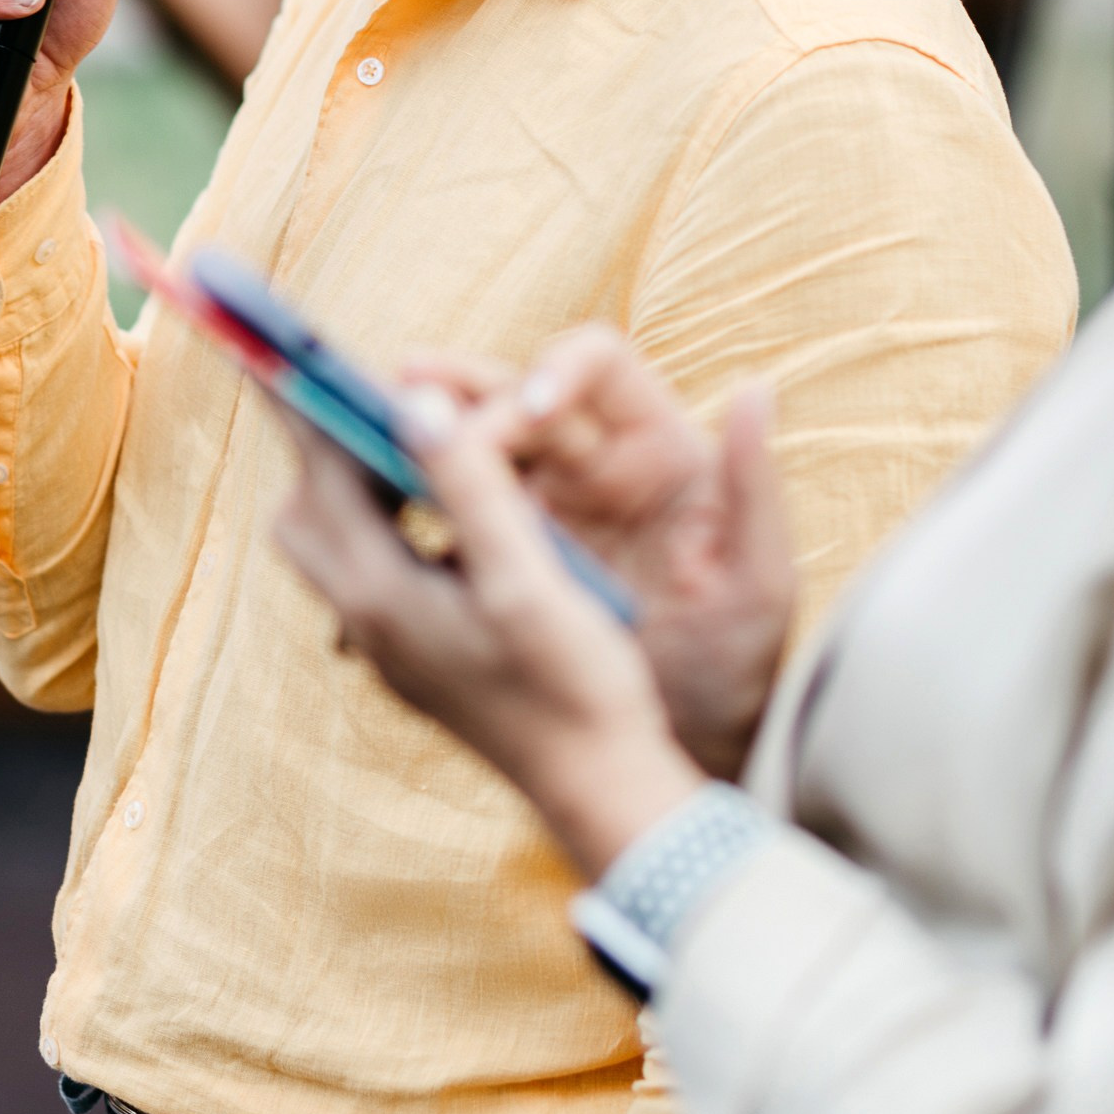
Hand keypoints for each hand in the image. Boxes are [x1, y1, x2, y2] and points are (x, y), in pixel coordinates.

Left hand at [274, 400, 701, 877]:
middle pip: (307, 513)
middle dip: (323, 446)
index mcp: (382, 594)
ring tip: (405, 441)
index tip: (264, 342)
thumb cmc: (576, 686)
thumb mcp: (529, 577)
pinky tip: (444, 512)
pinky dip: (389, 524)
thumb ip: (470, 487)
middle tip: (357, 390)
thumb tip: (413, 402)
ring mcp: (390, 646)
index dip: (296, 401)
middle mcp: (369, 622)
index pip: (318, 474)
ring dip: (356, 487)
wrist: (602, 792)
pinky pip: (374, 572)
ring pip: (337, 546)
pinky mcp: (417, 658)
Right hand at [401, 331, 794, 780]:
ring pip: (467, 443)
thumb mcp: (759, 584)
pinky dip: (403, 499)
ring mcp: (539, 505)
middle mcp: (592, 461)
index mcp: (654, 448)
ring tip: (354, 429)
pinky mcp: (499, 552)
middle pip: (513, 391)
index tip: (529, 406)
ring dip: (417, 431)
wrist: (688, 746)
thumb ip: (756, 488)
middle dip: (458, 389)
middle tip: (404, 397)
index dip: (557, 370)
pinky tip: (356, 509)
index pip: (597, 367)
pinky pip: (443, 508)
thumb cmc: (738, 664)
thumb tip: (756, 391)